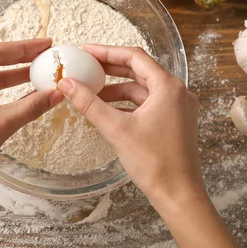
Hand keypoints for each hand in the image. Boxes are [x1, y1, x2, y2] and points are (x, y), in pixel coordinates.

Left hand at [0, 38, 63, 191]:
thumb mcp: (1, 124)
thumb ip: (31, 106)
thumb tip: (56, 93)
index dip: (24, 47)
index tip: (45, 44)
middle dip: (21, 60)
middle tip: (46, 56)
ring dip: (15, 78)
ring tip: (40, 74)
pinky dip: (7, 95)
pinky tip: (25, 96)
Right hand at [57, 44, 200, 203]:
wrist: (179, 196)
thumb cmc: (155, 163)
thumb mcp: (116, 129)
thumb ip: (90, 103)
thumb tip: (68, 84)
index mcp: (169, 87)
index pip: (134, 57)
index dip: (107, 52)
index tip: (86, 51)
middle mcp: (177, 92)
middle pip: (139, 70)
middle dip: (111, 69)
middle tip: (86, 66)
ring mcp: (178, 107)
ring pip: (142, 88)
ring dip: (117, 88)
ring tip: (91, 91)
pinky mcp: (174, 121)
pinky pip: (148, 103)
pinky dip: (127, 103)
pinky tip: (108, 108)